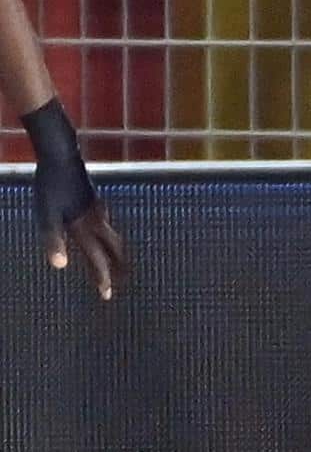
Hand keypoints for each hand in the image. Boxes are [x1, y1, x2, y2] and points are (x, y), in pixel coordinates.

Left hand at [35, 166, 124, 301]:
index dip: (102, 278)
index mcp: (85, 228)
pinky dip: (107, 235)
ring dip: (115, 252)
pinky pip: (106, 223)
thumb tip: (60, 266)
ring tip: (115, 261)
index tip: (106, 295)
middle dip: (118, 267)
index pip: (97, 260)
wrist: (61, 157)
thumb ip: (54, 241)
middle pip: (114, 249)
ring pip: (112, 236)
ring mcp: (98, 210)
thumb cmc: (51, 187)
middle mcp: (97, 221)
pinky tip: (101, 230)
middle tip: (120, 281)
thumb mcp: (47, 216)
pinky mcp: (95, 200)